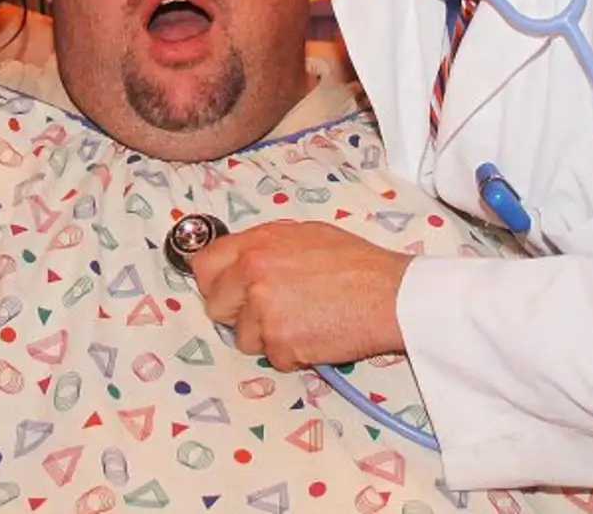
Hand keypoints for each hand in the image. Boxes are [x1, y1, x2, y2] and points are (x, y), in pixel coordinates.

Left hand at [189, 220, 414, 371]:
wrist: (389, 295)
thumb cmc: (356, 264)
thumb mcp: (305, 235)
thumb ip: (266, 246)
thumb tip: (242, 260)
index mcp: (257, 243)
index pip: (204, 264)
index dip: (215, 281)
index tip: (225, 290)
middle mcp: (253, 274)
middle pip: (216, 306)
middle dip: (238, 313)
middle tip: (271, 311)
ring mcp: (263, 310)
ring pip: (243, 338)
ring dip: (267, 336)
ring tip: (302, 320)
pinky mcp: (279, 342)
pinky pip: (272, 356)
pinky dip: (291, 352)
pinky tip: (315, 334)